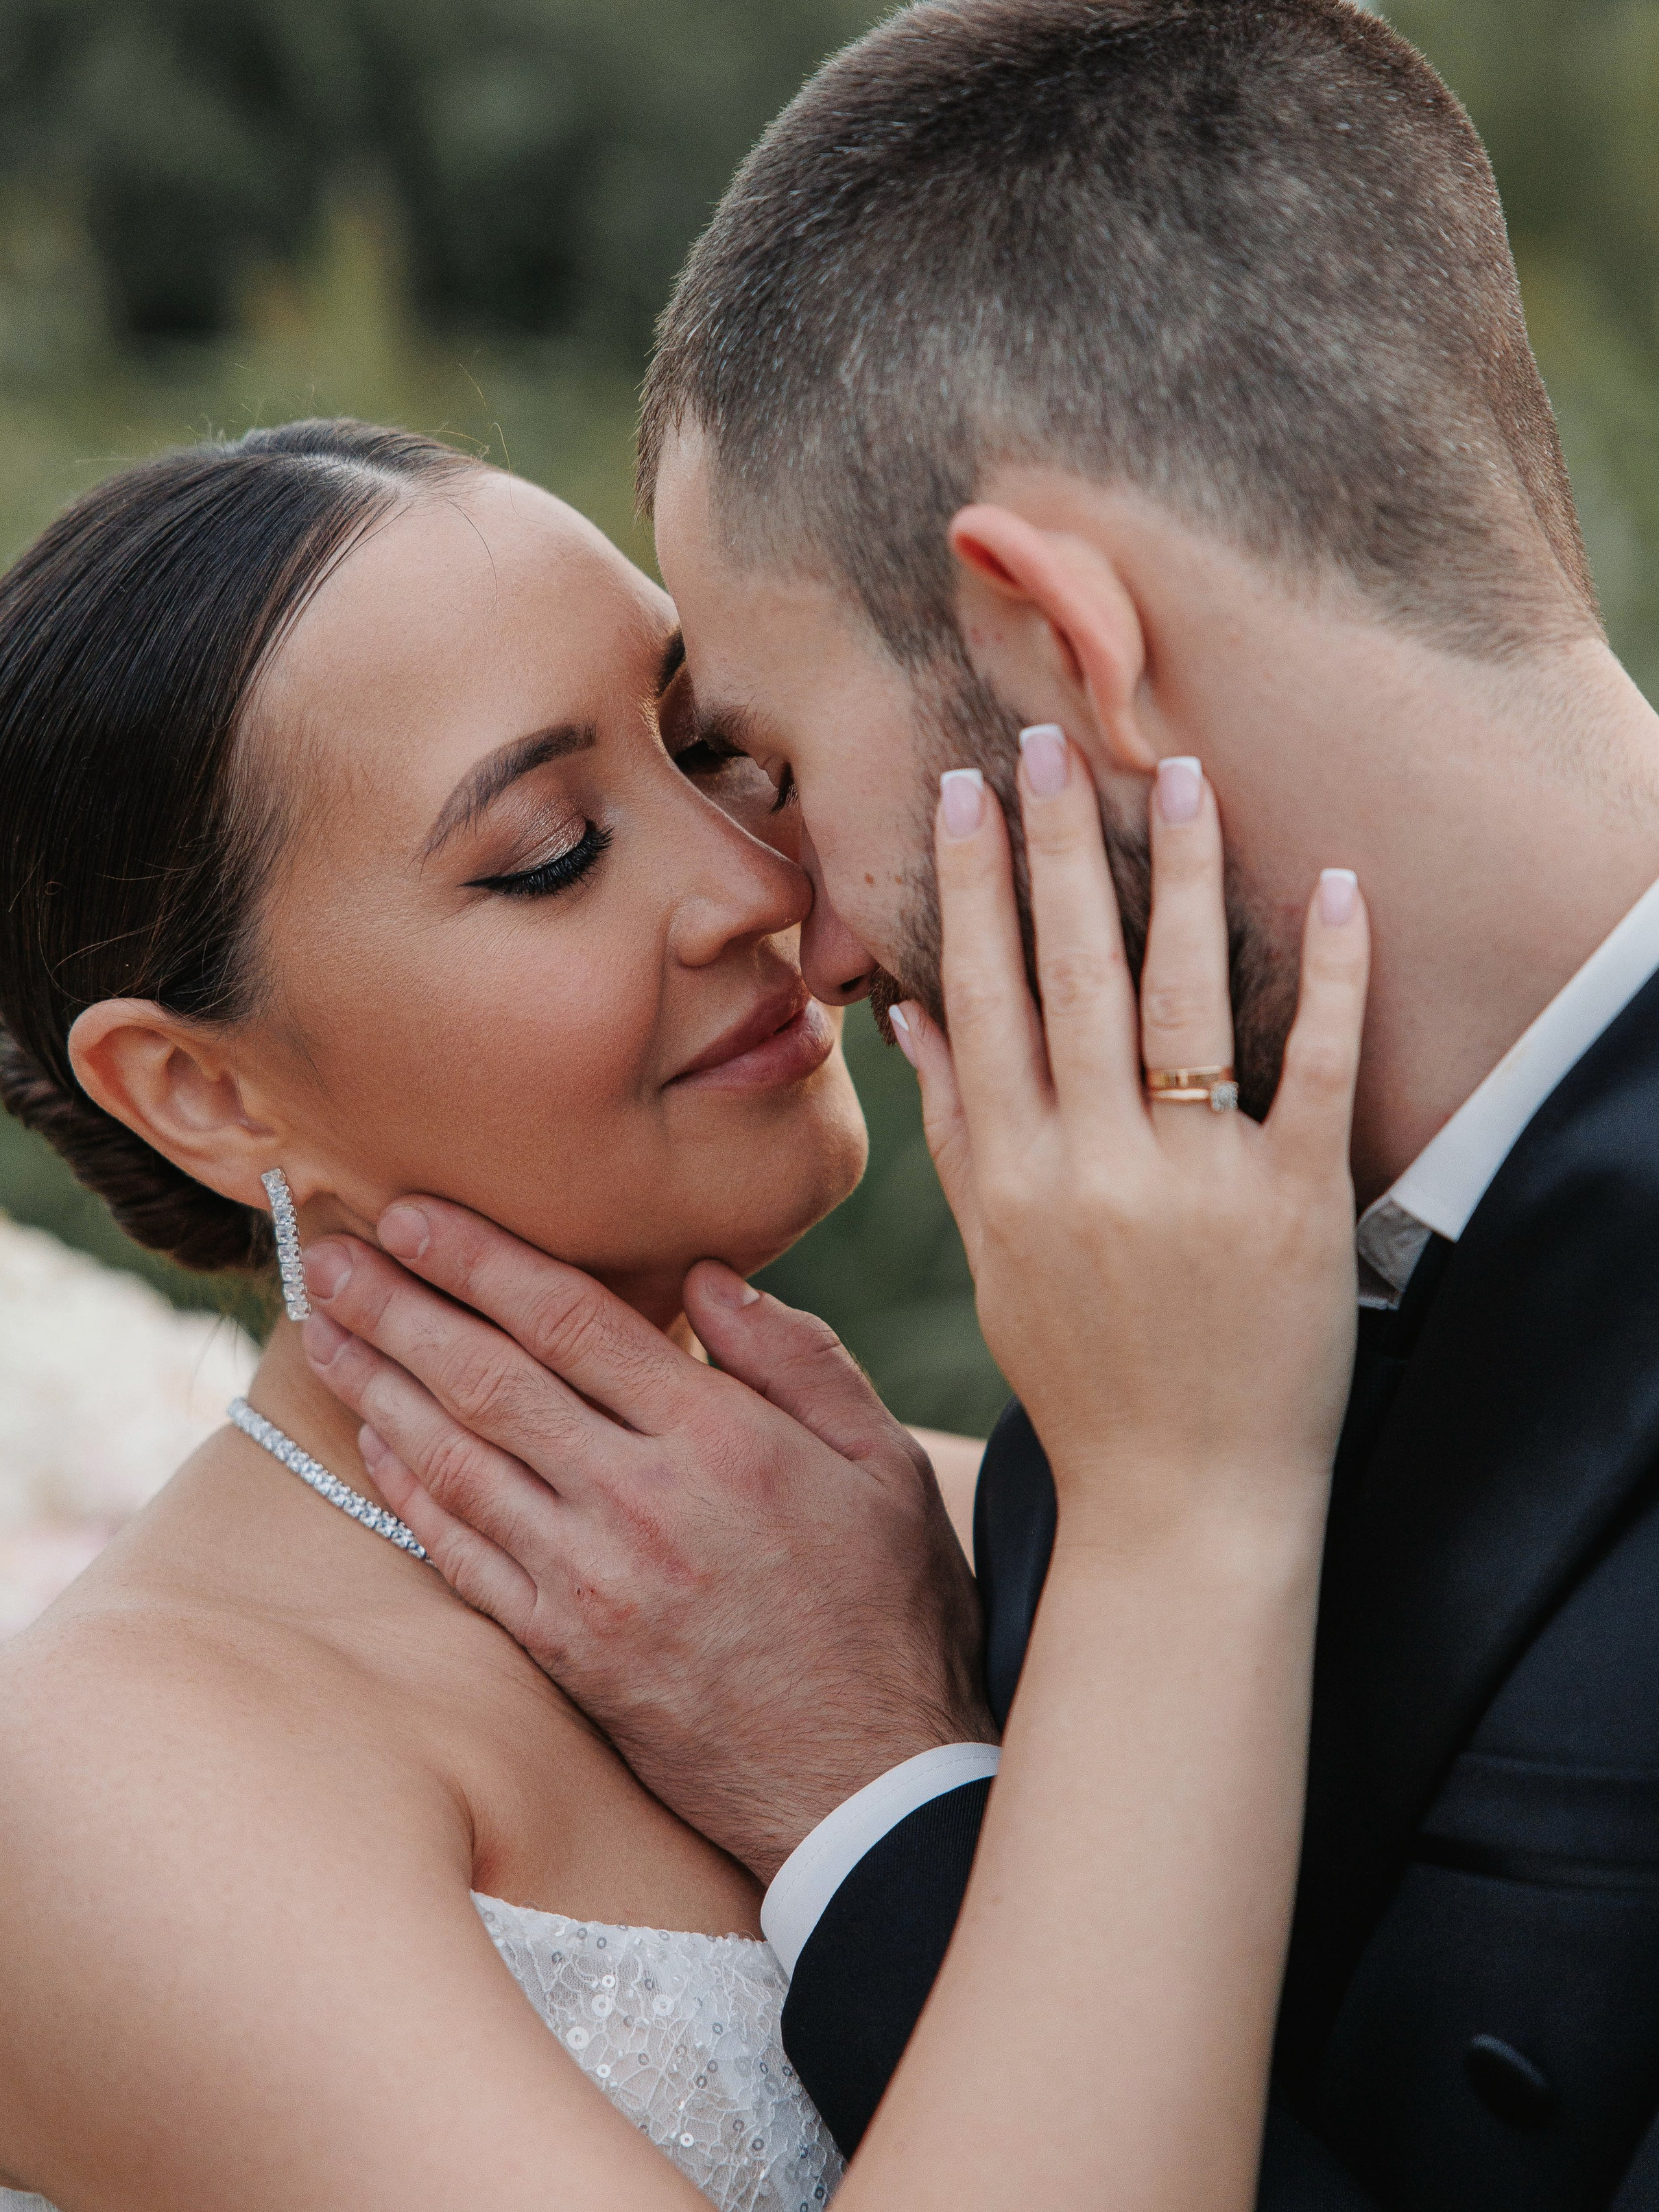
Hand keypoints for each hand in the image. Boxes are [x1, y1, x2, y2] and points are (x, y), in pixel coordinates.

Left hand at [298, 1213, 992, 1881]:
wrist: (870, 1786)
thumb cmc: (890, 1610)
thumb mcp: (884, 1463)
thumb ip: (798, 1359)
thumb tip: (709, 1277)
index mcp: (720, 1438)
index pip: (572, 1319)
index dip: (482, 1259)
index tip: (414, 1212)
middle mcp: (641, 1502)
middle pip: (490, 1379)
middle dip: (399, 1305)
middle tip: (324, 1253)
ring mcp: (592, 1583)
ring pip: (457, 1461)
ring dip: (376, 1387)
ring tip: (319, 1328)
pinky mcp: (566, 1654)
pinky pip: (465, 1557)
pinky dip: (409, 1493)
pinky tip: (368, 1442)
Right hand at [900, 740, 1368, 1533]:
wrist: (1184, 1504)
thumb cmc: (1082, 1377)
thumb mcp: (993, 1259)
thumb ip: (954, 1131)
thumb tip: (908, 1013)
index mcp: (1012, 1176)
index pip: (983, 998)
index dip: (971, 888)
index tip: (964, 791)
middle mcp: (1094, 1168)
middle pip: (1071, 977)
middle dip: (1058, 848)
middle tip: (1049, 742)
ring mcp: (1197, 1185)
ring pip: (1179, 1000)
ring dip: (1180, 878)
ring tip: (1177, 774)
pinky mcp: (1296, 1206)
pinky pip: (1310, 1069)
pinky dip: (1329, 977)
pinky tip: (1338, 887)